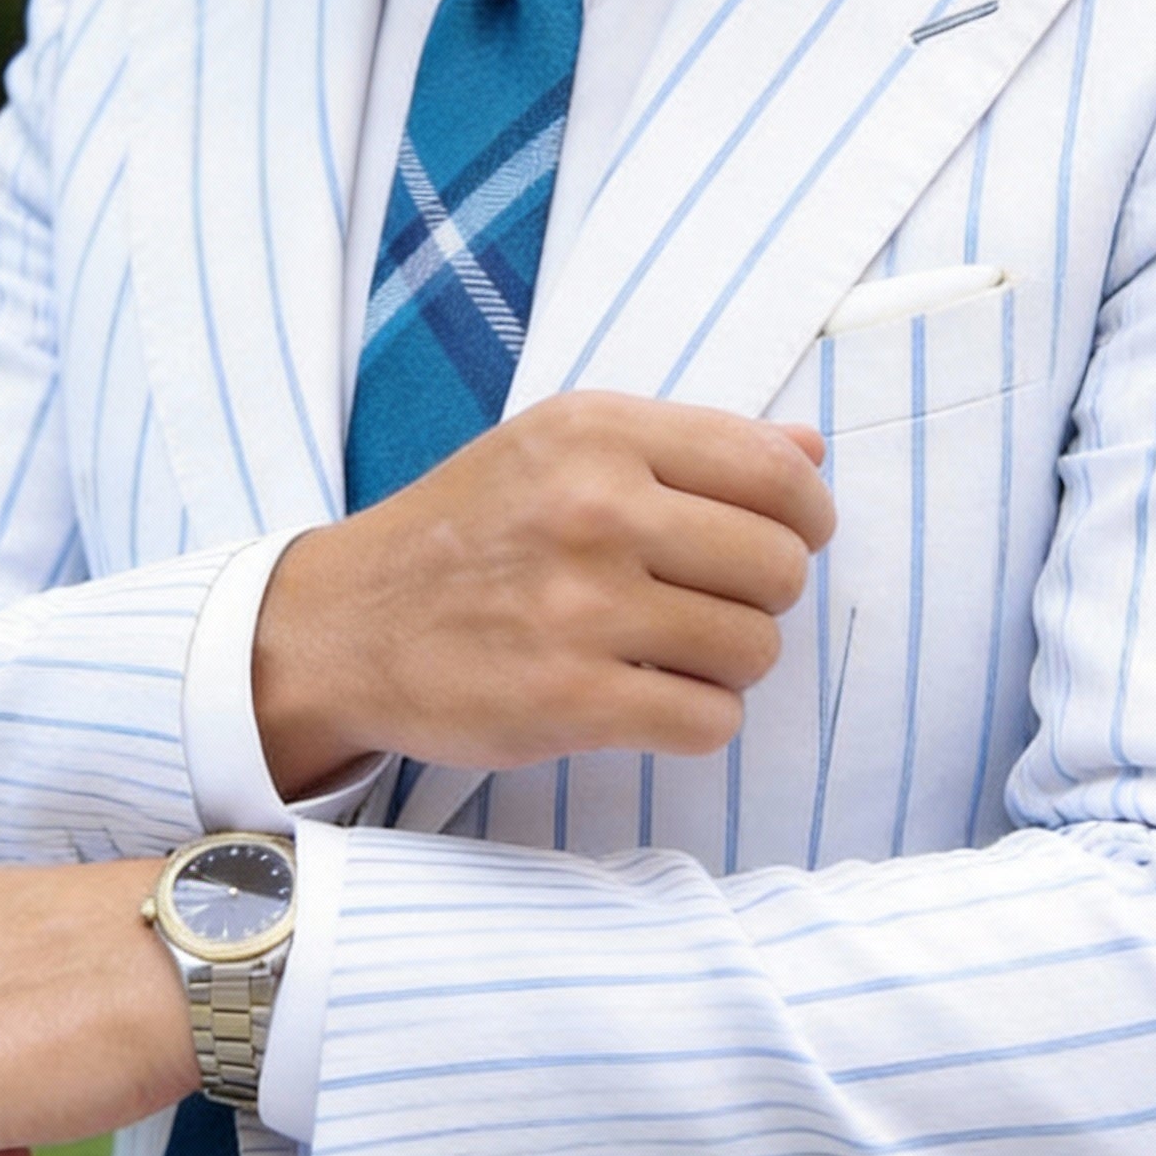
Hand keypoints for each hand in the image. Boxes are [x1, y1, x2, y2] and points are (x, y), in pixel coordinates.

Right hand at [254, 392, 834, 795]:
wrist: (345, 624)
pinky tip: (647, 700)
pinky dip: (696, 721)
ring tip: (669, 653)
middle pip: (779, 568)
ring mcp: (582, 607)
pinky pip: (709, 722)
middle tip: (708, 606)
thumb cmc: (464, 533)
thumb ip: (688, 446)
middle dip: (762, 600)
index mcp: (598, 433)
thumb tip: (811, 448)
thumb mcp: (558, 449)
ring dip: (729, 666)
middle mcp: (594, 509)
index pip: (775, 471)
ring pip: (754, 651)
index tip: (783, 541)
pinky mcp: (570, 699)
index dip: (804, 518)